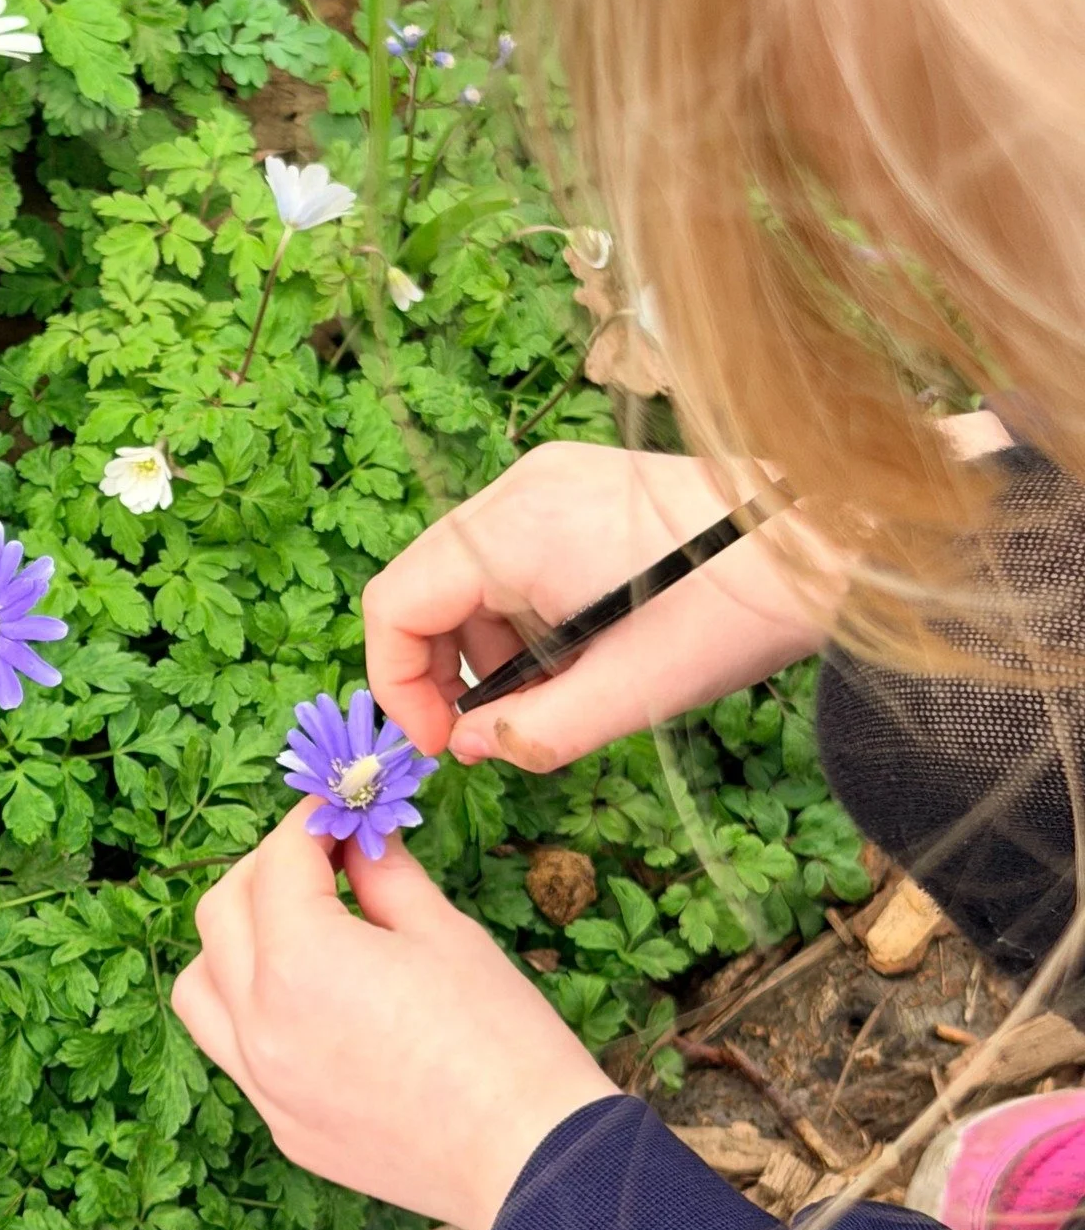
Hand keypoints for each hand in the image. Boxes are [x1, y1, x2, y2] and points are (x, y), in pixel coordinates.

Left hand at [171, 802, 617, 1229]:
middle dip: (266, 868)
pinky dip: (248, 1004)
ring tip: (295, 927)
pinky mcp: (281, 1125)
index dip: (310, 823)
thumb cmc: (501, 1039)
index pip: (280, 861)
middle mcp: (260, 1022)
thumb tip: (355, 841)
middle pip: (221, 911)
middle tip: (321, 857)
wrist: (530, 1157)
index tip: (338, 811)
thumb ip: (382, 875)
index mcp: (302, 960)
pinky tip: (308, 997)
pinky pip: (232, 1047)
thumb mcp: (443, 932)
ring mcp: (263, 1082)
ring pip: (200, 985)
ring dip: (233, 939)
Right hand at [363, 441, 836, 770]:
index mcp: (514, 531)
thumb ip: (535, 731)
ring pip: (463, 577)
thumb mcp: (633, 693)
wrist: (835, 538)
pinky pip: (507, 559)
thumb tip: (469, 747)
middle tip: (494, 730)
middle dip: (444, 670)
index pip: (393, 604)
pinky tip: (575, 652)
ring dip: (487, 649)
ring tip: (552, 695)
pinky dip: (519, 616)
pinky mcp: (572, 489)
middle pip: (422, 588)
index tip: (443, 744)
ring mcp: (544, 482)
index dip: (398, 685)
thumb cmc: (738, 610)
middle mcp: (515, 491)